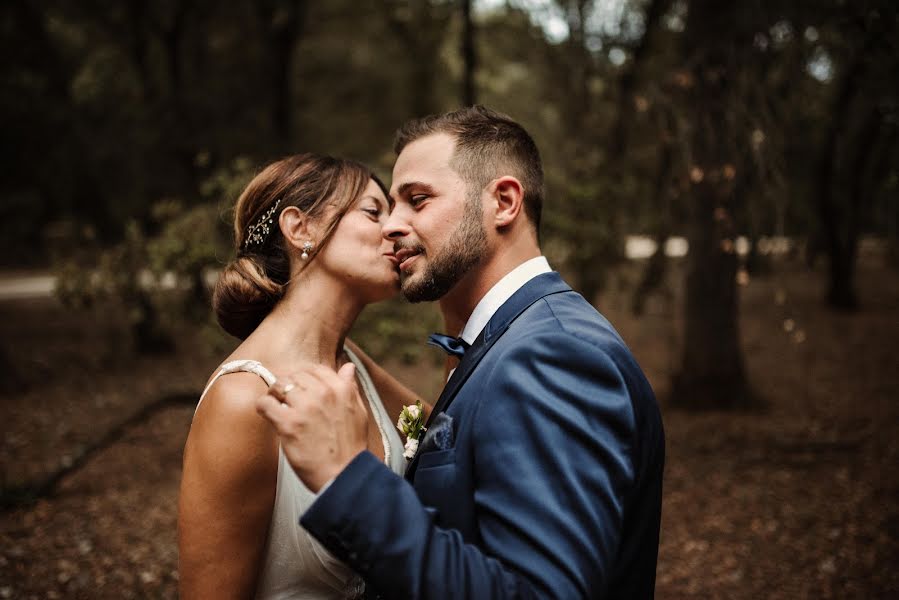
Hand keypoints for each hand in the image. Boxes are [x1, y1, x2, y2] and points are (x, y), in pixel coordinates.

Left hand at [255, 362, 368, 491]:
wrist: (344, 475)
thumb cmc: (351, 448)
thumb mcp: (359, 412)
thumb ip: (351, 388)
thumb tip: (347, 367)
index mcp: (341, 389)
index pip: (315, 369)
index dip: (304, 377)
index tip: (299, 386)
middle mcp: (323, 394)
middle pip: (295, 376)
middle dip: (288, 385)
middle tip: (285, 398)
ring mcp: (305, 408)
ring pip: (279, 386)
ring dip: (274, 394)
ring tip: (276, 405)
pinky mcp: (289, 424)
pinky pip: (266, 404)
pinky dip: (263, 407)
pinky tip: (267, 415)